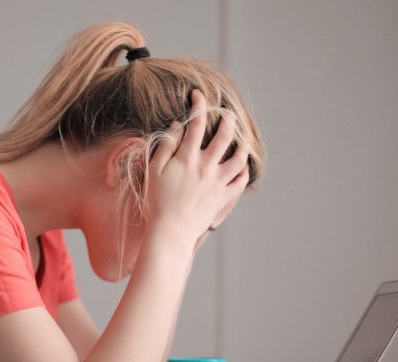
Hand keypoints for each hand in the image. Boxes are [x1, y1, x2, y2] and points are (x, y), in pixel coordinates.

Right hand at [145, 89, 250, 249]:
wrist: (170, 232)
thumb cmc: (157, 201)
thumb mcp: (153, 170)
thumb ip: (166, 146)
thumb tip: (179, 127)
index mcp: (188, 157)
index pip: (197, 123)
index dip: (199, 105)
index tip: (198, 95)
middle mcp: (207, 166)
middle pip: (225, 135)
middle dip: (228, 119)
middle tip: (227, 112)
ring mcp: (218, 182)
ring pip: (239, 157)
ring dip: (242, 144)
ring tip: (241, 137)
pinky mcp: (223, 198)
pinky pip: (241, 181)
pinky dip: (244, 171)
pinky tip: (242, 165)